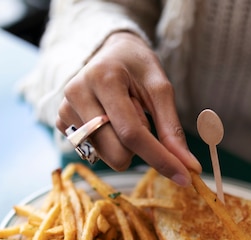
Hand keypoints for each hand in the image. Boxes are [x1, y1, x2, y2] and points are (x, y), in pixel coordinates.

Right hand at [55, 31, 200, 184]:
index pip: (132, 133)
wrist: (109, 51)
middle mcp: (77, 95)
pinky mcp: (61, 123)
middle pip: (117, 153)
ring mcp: (65, 110)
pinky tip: (109, 121)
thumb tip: (189, 167)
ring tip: (123, 116)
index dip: (160, 158)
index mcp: (104, 79)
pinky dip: (111, 143)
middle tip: (141, 119)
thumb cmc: (137, 67)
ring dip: (125, 145)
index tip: (184, 177)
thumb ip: (172, 129)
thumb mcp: (160, 88)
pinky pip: (95, 153)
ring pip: (106, 157)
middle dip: (140, 150)